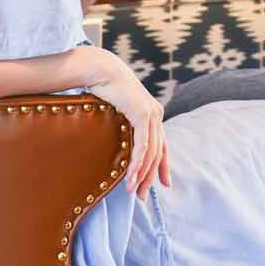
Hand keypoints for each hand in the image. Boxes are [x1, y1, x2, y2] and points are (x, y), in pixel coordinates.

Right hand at [81, 49, 170, 198]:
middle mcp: (156, 114)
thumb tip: (117, 140)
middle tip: (142, 196)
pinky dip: (138, 162)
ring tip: (133, 192)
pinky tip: (132, 176)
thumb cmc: (103, 89)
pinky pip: (143, 144)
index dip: (163, 166)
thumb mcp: (117, 112)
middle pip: (157, 152)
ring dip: (142, 174)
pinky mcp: (143, 114)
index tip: (164, 184)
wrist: (100, 69)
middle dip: (150, 176)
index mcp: (152, 113)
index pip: (161, 145)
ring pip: (151, 151)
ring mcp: (151, 113)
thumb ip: (123, 125)